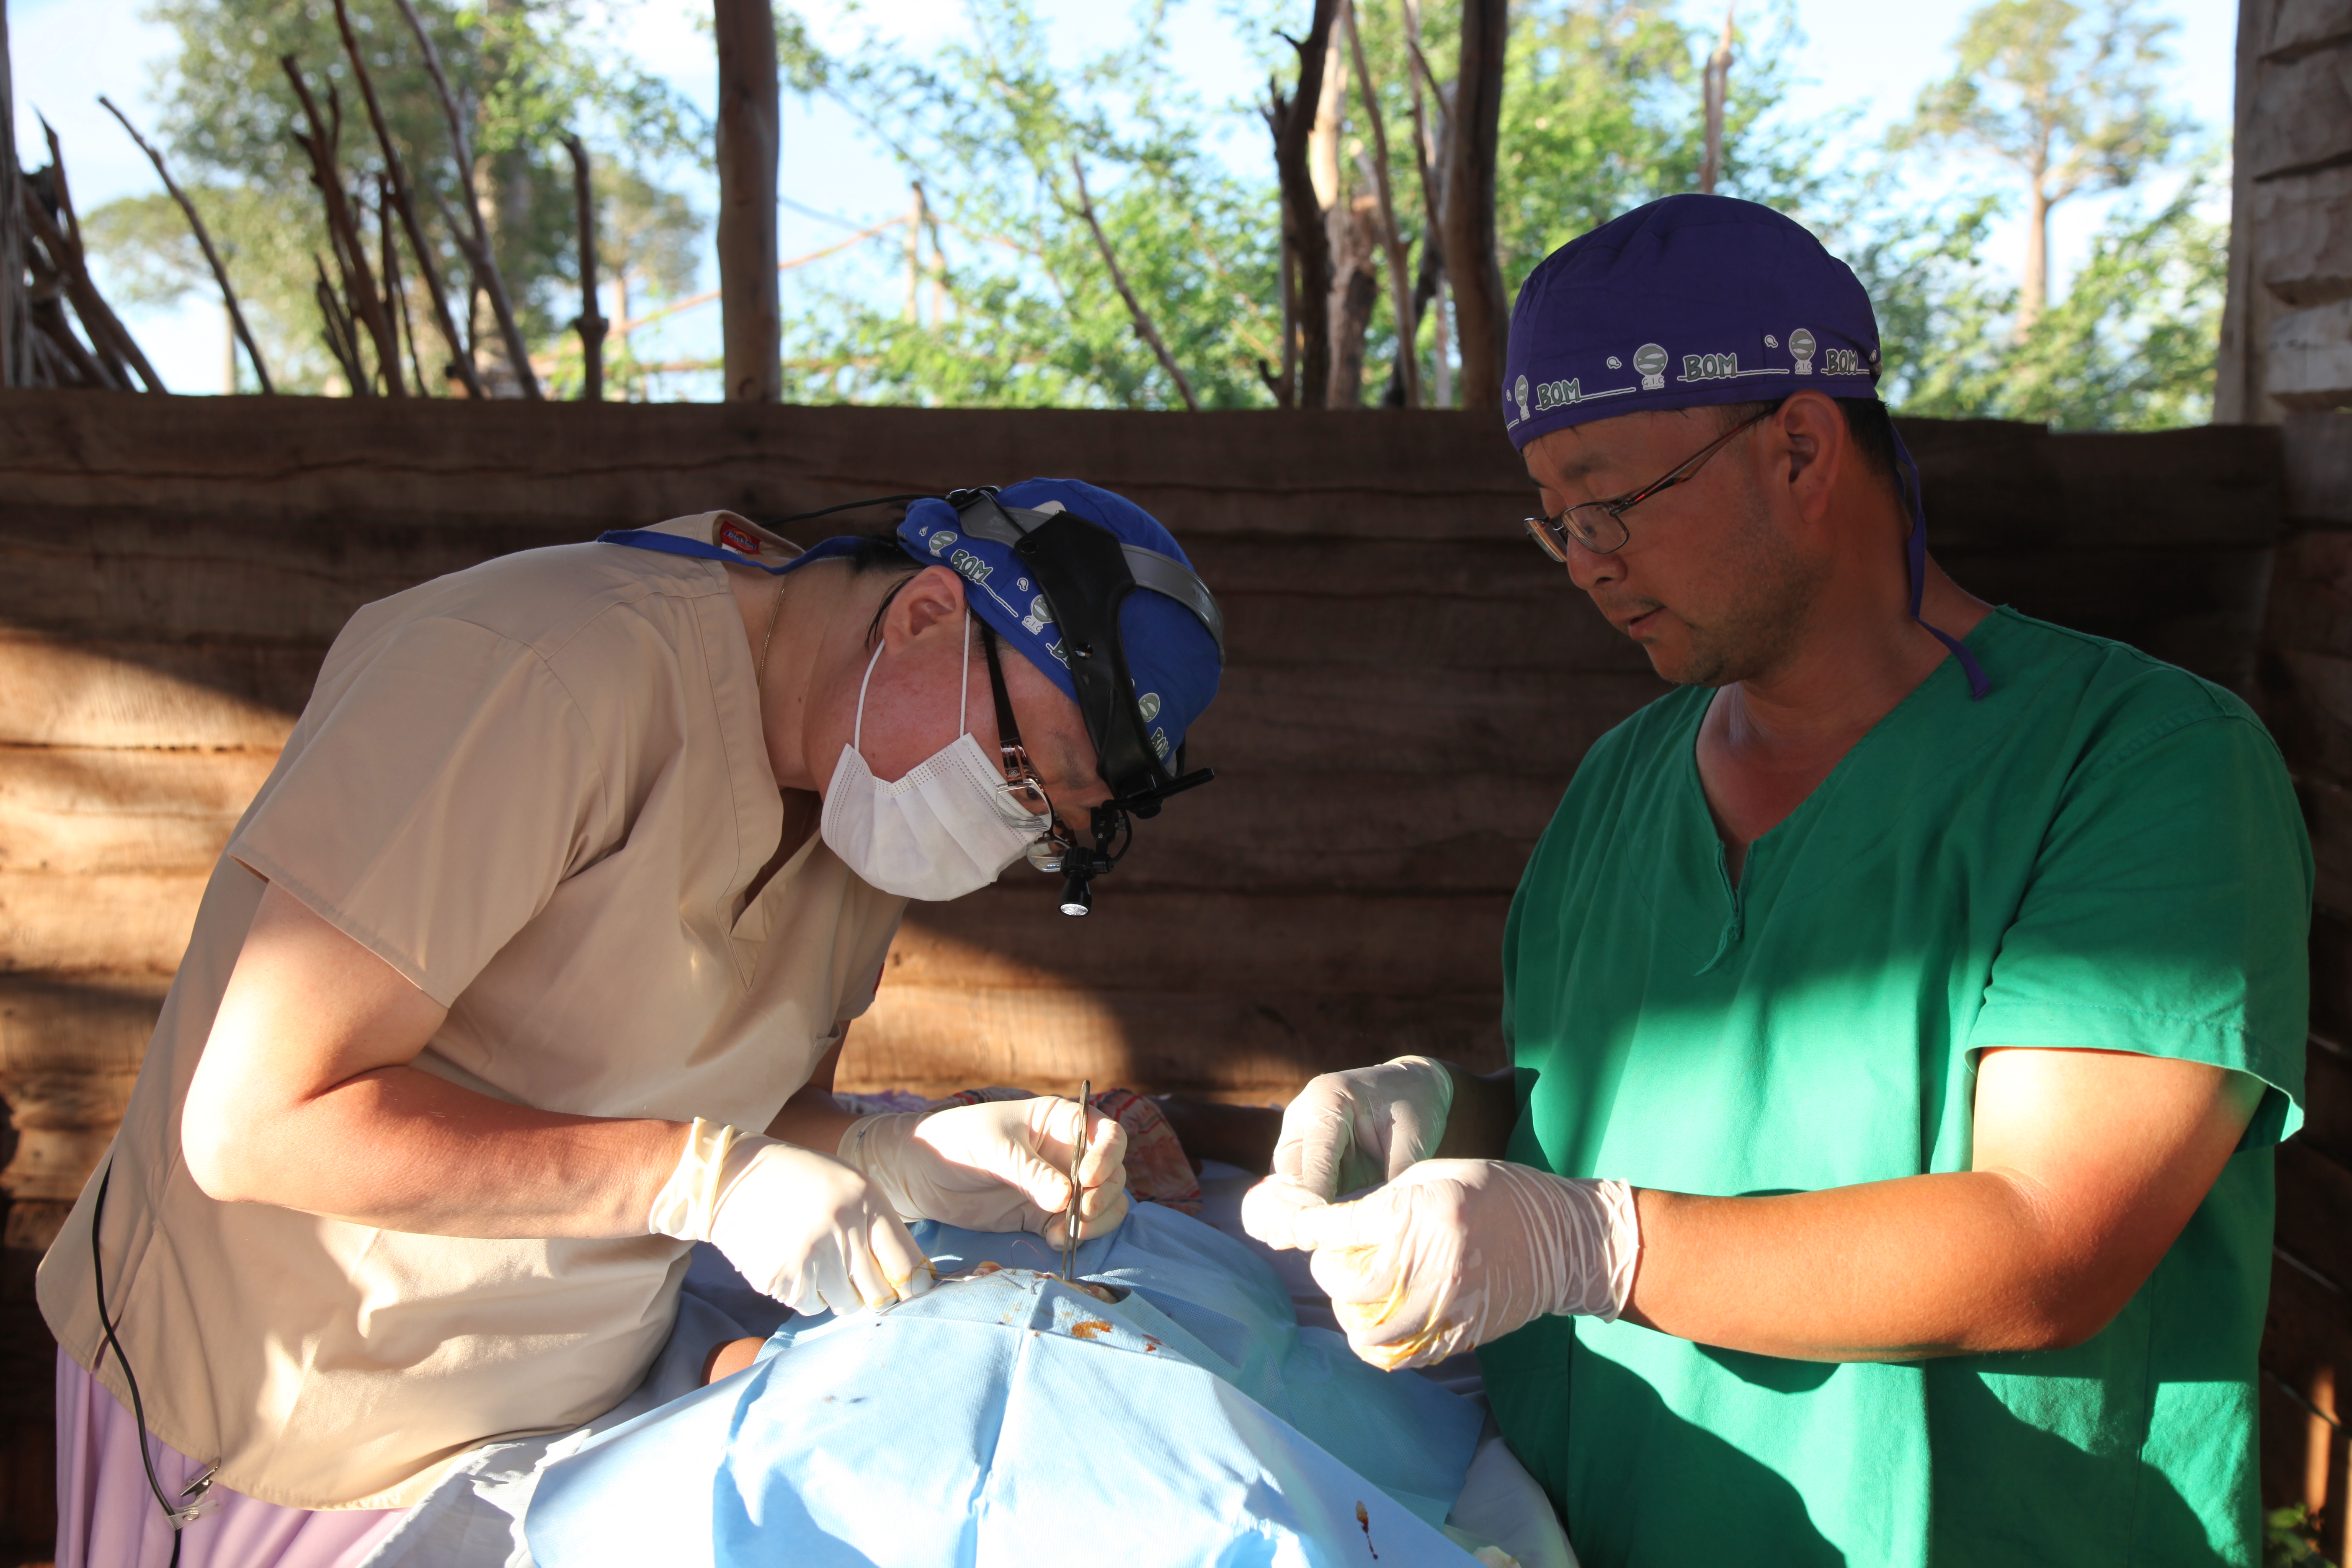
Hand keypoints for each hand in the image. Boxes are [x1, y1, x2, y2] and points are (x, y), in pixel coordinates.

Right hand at [648, 1119, 931, 1315]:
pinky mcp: (781, 1278)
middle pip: (880, 1293)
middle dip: (876, 1294)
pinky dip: (807, 1293)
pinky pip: (811, 1306)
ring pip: (846, 1304)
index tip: (911, 1291)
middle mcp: (842, 1229)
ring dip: (838, 1293)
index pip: (906, 1262)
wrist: (730, 1177)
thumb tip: (907, 1279)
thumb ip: (876, 1225)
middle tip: (862, 1282)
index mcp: (865, 1201)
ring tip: (818, 1260)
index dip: (913, 1284)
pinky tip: (793, 1263)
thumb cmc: (798, 1180)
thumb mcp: (848, 1184)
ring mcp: (811, 1256)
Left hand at [838, 1097, 1129, 1246]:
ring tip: (1066, 1232)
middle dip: (1104, 1195)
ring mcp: (1058, 1185)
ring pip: (1103, 1204)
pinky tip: (1052, 1239)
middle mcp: (1067, 1152)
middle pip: (1113, 1174)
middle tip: (1080, 1212)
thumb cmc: (954, 1142)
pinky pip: (1076, 1226)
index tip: (1087, 1178)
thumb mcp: (994, 1148)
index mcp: (1060, 1121)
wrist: (918, 1172)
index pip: (1107, 1135)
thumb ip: (1031, 1173)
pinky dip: (1075, 1236)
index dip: (1107, 1157)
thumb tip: (1068, 1198)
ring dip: (1095, 1220)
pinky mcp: (1043, 1214)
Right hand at [1239, 1056, 1453, 1247]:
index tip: (1317, 1229)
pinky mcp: (1304, 1153)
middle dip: (1294, 1208)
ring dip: (1292, 1211)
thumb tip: (1382, 1224)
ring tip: (1295, 1245)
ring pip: (1284, 1180)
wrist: (1412, 1087)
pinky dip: (1300, 1208)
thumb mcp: (1411, 1139)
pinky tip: (1305, 1235)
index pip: (1314, 1155)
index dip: (1313, 1195)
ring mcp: (1299, 1133)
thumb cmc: (1414, 1107)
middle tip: (1301, 1244)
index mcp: (1327, 1098)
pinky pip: (1295, 1185)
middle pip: (1288, 1169)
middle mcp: (1303, 1115)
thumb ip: (1394, 1178)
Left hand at [1270, 1158, 1639, 1370]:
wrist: (1562, 1239)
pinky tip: (1378, 1324)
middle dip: (1329, 1271)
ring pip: (1364, 1328)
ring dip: (1350, 1311)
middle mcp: (1426, 1263)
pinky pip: (1399, 1355)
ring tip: (1358, 1294)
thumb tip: (1338, 1226)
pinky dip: (1377, 1345)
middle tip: (1337, 1260)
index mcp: (1417, 1214)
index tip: (1299, 1229)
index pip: (1339, 1229)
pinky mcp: (1458, 1334)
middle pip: (1343, 1283)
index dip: (1309, 1229)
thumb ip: (1384, 1201)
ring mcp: (1443, 1306)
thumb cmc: (1497, 1194)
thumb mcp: (1436, 1175)